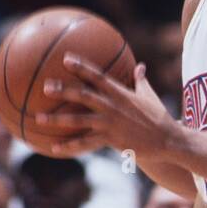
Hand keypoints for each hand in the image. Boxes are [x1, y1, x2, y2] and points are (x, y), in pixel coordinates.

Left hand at [39, 56, 176, 158]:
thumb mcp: (151, 96)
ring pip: (79, 121)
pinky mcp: (111, 141)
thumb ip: (141, 81)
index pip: (97, 76)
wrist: (168, 140)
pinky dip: (70, 147)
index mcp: (120, 93)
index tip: (65, 59)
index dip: (81, 66)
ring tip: (38, 119)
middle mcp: (113, 107)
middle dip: (63, 90)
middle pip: (83, 96)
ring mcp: (110, 124)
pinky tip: (54, 148)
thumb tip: (141, 66)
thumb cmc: (160, 118)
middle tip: (44, 86)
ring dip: (57, 120)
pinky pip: (86, 144)